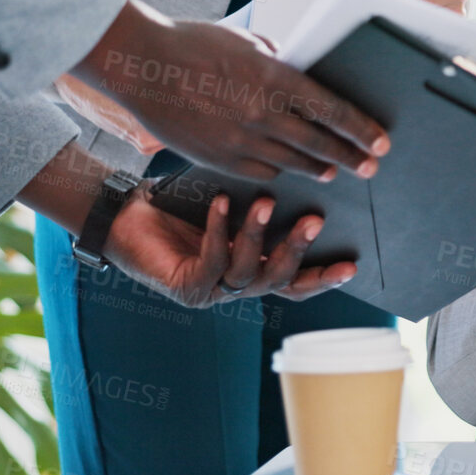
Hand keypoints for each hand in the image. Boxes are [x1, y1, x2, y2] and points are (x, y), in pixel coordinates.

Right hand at [75, 0, 389, 181]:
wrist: (140, 64)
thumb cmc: (192, 44)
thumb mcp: (246, 42)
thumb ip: (278, 61)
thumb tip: (299, 73)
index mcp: (276, 79)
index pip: (334, 112)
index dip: (362, 130)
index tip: (381, 142)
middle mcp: (264, 114)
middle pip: (320, 143)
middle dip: (350, 156)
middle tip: (370, 166)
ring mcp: (240, 140)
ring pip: (293, 162)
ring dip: (319, 167)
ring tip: (335, 170)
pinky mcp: (218, 158)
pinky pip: (261, 171)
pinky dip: (280, 170)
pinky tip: (290, 170)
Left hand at [104, 187, 357, 307]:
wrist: (122, 215)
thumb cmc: (176, 206)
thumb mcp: (228, 205)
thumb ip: (261, 208)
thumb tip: (302, 181)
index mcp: (250, 272)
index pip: (294, 282)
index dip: (323, 278)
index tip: (353, 265)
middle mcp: (233, 289)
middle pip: (278, 282)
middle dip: (298, 251)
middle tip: (316, 221)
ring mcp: (209, 293)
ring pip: (247, 273)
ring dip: (259, 236)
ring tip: (268, 202)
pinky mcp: (184, 288)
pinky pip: (212, 261)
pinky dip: (220, 230)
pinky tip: (224, 201)